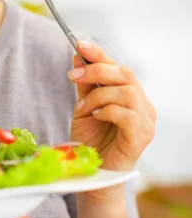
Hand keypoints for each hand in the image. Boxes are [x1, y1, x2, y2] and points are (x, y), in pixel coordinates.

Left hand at [68, 41, 156, 172]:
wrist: (92, 173)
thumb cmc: (91, 140)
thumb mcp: (84, 106)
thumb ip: (85, 84)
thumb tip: (78, 56)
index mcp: (131, 95)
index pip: (119, 67)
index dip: (100, 54)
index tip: (79, 44)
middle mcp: (143, 106)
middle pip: (126, 75)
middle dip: (97, 70)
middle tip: (73, 76)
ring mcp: (145, 122)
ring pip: (127, 93)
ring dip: (99, 95)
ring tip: (84, 107)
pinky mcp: (141, 138)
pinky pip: (127, 115)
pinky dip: (107, 111)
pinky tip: (95, 116)